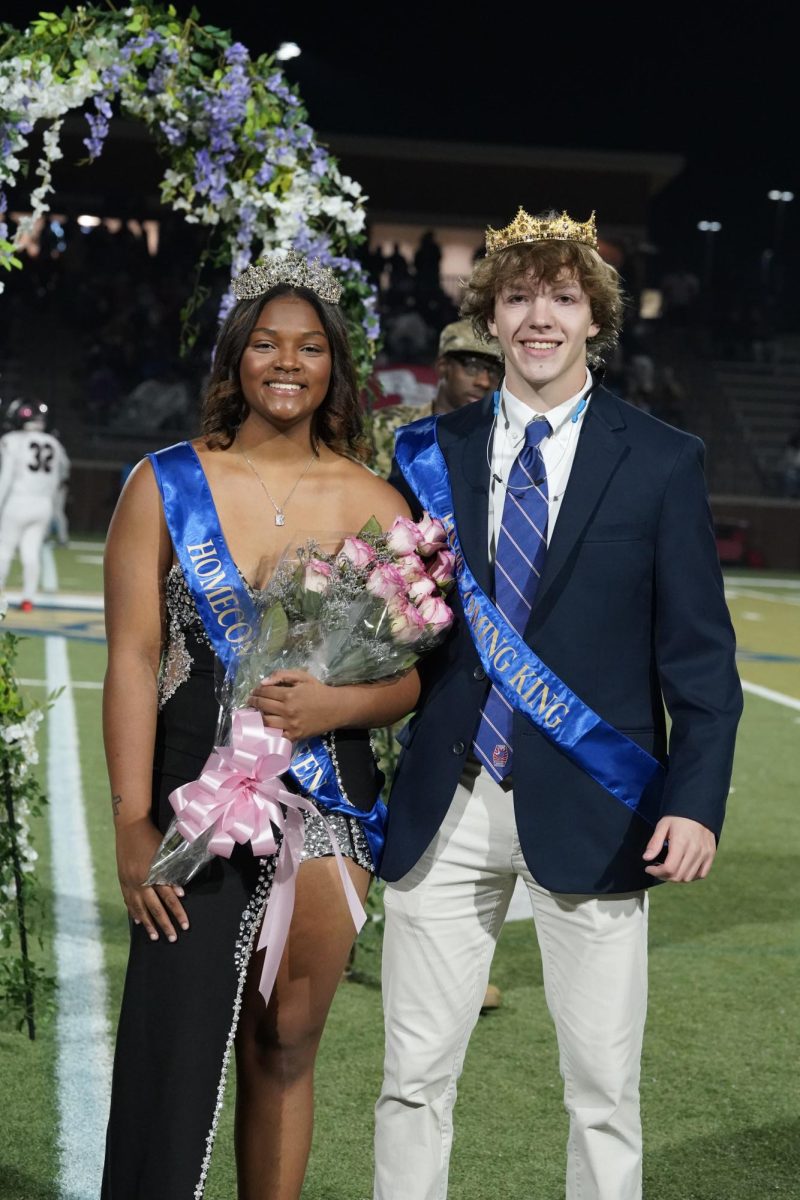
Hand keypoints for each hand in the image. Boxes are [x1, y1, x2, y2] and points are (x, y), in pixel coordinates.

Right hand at [115, 817, 188, 940]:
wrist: (130, 826)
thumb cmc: (152, 836)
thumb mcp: (166, 851)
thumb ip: (172, 872)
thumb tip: (180, 892)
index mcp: (153, 873)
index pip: (169, 897)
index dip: (177, 911)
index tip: (185, 924)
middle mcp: (140, 880)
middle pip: (155, 907)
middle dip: (165, 923)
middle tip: (173, 938)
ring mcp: (129, 882)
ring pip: (140, 908)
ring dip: (148, 924)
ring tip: (155, 937)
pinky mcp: (122, 880)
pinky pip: (128, 901)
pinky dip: (134, 912)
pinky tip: (138, 921)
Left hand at [248, 669, 342, 740]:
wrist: (336, 708)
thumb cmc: (318, 691)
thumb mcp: (302, 677)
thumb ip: (282, 675)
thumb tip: (263, 682)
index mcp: (289, 694)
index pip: (265, 692)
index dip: (257, 690)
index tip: (254, 691)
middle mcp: (287, 711)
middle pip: (263, 706)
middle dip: (254, 702)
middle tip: (251, 700)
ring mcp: (290, 725)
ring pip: (266, 721)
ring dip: (257, 716)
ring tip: (256, 712)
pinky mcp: (294, 736)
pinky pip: (276, 735)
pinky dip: (268, 731)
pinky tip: (265, 726)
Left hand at [643, 815, 716, 881]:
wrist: (698, 809)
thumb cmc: (678, 817)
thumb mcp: (663, 825)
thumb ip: (654, 842)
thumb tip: (646, 858)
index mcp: (681, 843)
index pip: (669, 868)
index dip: (656, 872)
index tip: (649, 868)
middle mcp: (694, 851)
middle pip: (678, 876)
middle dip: (664, 876)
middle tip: (657, 869)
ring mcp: (704, 854)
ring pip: (689, 878)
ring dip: (676, 878)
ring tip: (669, 869)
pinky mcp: (710, 855)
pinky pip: (702, 874)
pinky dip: (691, 876)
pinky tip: (683, 869)